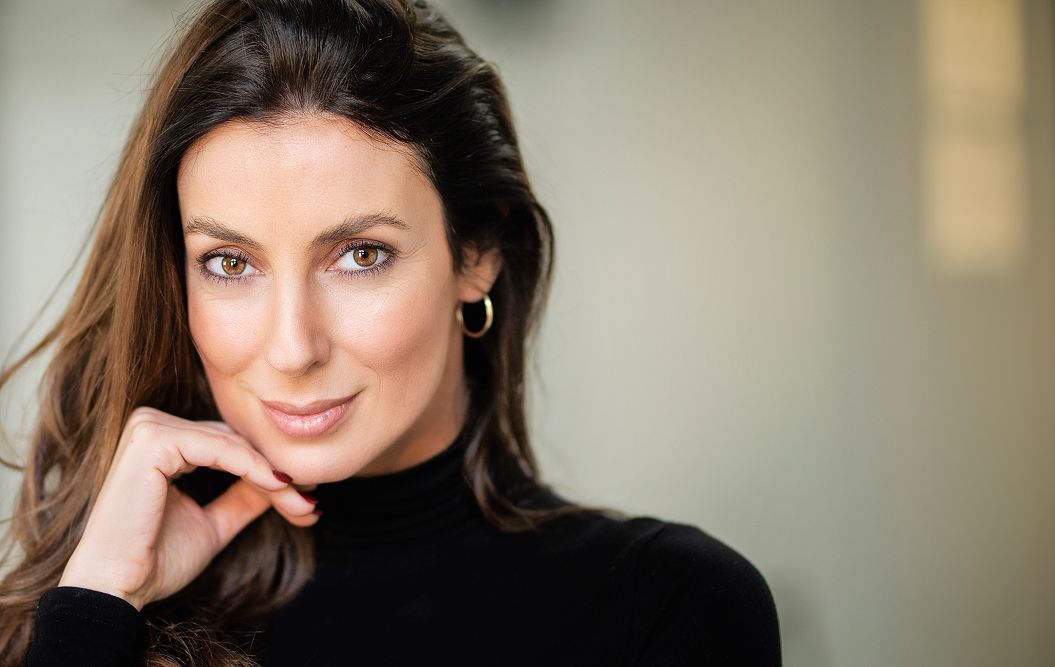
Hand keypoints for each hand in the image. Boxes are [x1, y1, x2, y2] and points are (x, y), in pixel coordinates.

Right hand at [58, 406, 318, 610]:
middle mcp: (152, 424)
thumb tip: (287, 482)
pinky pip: (220, 449)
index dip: (270, 470)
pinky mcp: (152, 440)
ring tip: (302, 502)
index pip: (230, 444)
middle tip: (312, 501)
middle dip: (277, 475)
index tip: (309, 497)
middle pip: (235, 442)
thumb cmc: (155, 559)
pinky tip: (279, 486)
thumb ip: (244, 497)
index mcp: (162, 440)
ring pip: (233, 445)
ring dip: (271, 474)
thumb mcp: (214, 522)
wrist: (118, 588)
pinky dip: (253, 468)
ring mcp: (149, 427)